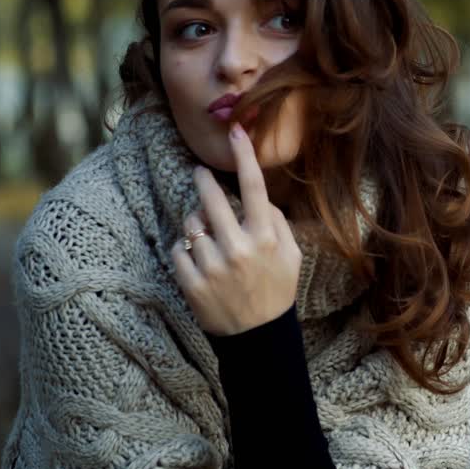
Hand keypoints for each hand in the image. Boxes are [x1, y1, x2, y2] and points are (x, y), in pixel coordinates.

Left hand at [172, 123, 301, 335]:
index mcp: (266, 237)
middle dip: (202, 182)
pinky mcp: (192, 284)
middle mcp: (238, 248)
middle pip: (211, 198)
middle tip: (198, 175)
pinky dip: (183, 251)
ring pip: (191, 225)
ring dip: (195, 223)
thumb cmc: (277, 290)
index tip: (236, 130)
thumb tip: (260, 198)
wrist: (258, 338)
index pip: (254, 186)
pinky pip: (177, 250)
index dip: (244, 154)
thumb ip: (278, 223)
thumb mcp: (292, 256)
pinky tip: (197, 259)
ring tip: (205, 234)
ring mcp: (213, 266)